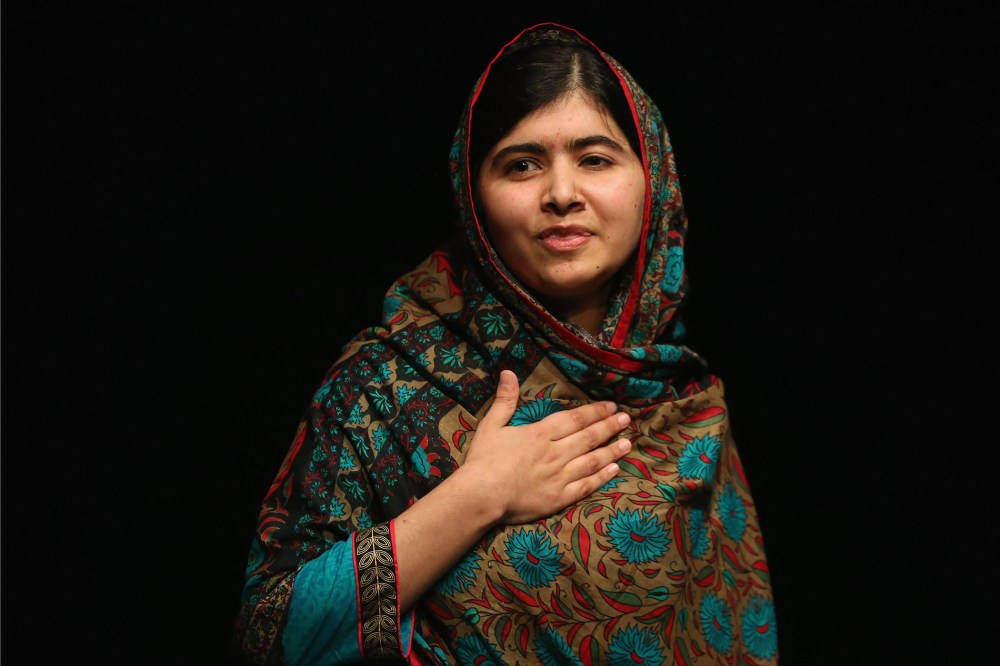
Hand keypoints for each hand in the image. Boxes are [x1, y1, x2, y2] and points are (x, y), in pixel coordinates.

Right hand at [462, 369, 631, 524]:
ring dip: (611, 450)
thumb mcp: (491, 425)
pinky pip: (586, 486)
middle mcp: (555, 453)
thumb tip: (508, 372)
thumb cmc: (483, 460)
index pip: (575, 419)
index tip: (610, 406)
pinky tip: (614, 470)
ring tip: (627, 443)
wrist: (481, 496)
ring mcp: (559, 477)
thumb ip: (504, 400)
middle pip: (588, 437)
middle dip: (609, 427)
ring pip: (592, 461)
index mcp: (540, 434)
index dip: (595, 411)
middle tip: (626, 420)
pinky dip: (602, 477)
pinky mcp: (558, 498)